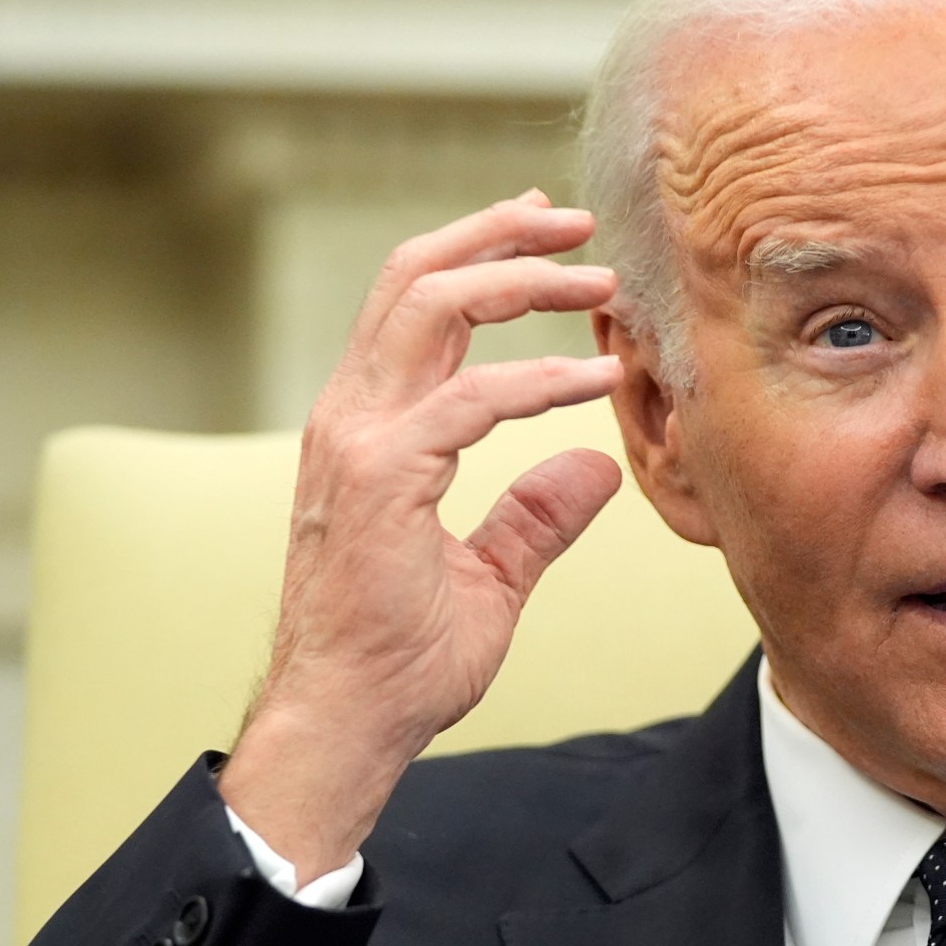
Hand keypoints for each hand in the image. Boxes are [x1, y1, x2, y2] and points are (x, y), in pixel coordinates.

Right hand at [219, 192, 624, 878]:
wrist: (347, 723)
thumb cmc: (399, 661)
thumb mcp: (487, 578)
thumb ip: (534, 518)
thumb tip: (594, 470)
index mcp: (366, 426)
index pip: (414, 303)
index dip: (483, 257)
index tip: (552, 240)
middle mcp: (351, 417)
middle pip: (416, 278)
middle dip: (500, 235)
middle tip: (579, 222)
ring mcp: (357, 443)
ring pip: (429, 307)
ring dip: (522, 280)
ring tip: (599, 280)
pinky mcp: (381, 479)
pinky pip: (471, 400)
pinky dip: (540, 380)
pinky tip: (597, 381)